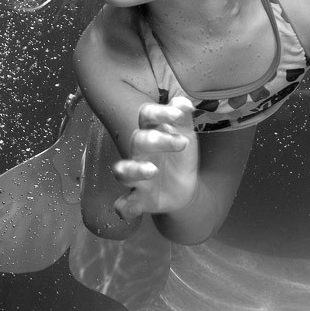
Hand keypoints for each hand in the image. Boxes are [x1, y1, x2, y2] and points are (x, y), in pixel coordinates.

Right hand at [112, 97, 198, 220]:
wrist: (186, 188)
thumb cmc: (180, 156)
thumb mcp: (186, 134)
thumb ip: (183, 118)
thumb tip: (184, 103)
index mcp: (151, 132)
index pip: (146, 115)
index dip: (160, 112)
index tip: (178, 115)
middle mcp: (139, 153)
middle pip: (137, 140)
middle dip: (155, 140)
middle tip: (180, 144)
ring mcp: (137, 177)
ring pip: (123, 171)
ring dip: (135, 170)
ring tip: (153, 170)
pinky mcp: (138, 199)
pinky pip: (124, 204)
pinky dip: (125, 207)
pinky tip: (134, 208)